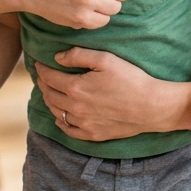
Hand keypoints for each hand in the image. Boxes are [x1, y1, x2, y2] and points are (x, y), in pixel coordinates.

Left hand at [36, 47, 190, 141]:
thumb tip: (57, 57)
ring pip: (57, 112)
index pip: (49, 77)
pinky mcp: (92, 135)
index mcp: (76, 87)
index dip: (41, 69)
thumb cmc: (131, 79)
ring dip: (50, 101)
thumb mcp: (106, 59)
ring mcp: (83, 123)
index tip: (38, 63)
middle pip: (50, 95)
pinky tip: (60, 115)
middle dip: (43, 84)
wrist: (151, 106)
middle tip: (42, 76)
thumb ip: (78, 55)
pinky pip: (68, 130)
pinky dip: (60, 121)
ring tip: (49, 92)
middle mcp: (75, 108)